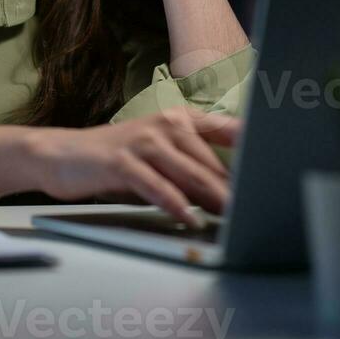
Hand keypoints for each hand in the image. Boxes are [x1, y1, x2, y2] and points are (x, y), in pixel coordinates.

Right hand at [29, 107, 241, 227]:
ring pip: (189, 173)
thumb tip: (229, 194)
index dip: (255, 147)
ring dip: (213, 199)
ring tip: (234, 218)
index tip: (279, 166)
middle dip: (235, 189)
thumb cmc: (116, 159)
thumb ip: (190, 167)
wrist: (61, 154)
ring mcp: (144, 141)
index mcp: (179, 119)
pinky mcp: (122, 161)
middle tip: (257, 210)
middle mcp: (166, 124)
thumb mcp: (158, 155)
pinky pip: (157, 186)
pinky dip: (176, 205)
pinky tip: (190, 219)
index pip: (228, 130)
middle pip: (211, 162)